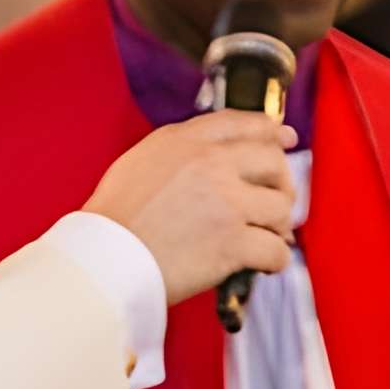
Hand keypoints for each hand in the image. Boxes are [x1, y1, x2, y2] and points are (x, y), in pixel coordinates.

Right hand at [85, 114, 296, 303]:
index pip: (242, 123)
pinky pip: (276, 250)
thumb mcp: (140, 163)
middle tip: (275, 203)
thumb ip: (178, 152)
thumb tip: (209, 156)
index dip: (270, 130)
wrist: (105, 258)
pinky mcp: (233, 242)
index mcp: (186, 142)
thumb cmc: (113, 219)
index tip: (284, 138)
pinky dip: (275, 261)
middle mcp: (211, 164)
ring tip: (267, 238)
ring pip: (281, 207)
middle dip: (281, 182)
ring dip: (278, 226)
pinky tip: (264, 265)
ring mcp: (226, 202)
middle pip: (272, 160)